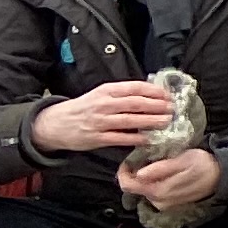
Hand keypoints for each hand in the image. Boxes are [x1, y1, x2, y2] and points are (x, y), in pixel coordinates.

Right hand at [31, 80, 178, 152]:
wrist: (54, 123)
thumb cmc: (83, 108)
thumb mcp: (100, 95)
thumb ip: (122, 94)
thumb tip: (151, 94)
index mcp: (106, 90)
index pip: (134, 87)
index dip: (154, 91)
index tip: (168, 95)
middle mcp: (103, 104)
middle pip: (135, 103)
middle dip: (157, 106)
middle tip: (172, 109)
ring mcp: (100, 122)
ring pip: (130, 120)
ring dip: (151, 121)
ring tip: (166, 122)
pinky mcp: (97, 138)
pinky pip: (121, 138)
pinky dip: (136, 138)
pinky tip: (149, 139)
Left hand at [116, 147, 220, 211]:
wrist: (222, 176)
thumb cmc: (203, 164)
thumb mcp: (183, 160)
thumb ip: (161, 168)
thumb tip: (139, 174)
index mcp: (159, 190)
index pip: (128, 185)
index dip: (124, 171)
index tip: (129, 159)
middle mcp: (158, 201)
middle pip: (135, 188)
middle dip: (135, 173)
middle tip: (144, 158)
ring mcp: (164, 204)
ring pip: (143, 190)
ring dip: (145, 178)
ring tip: (155, 164)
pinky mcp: (169, 204)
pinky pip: (153, 193)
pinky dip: (153, 182)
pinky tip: (163, 173)